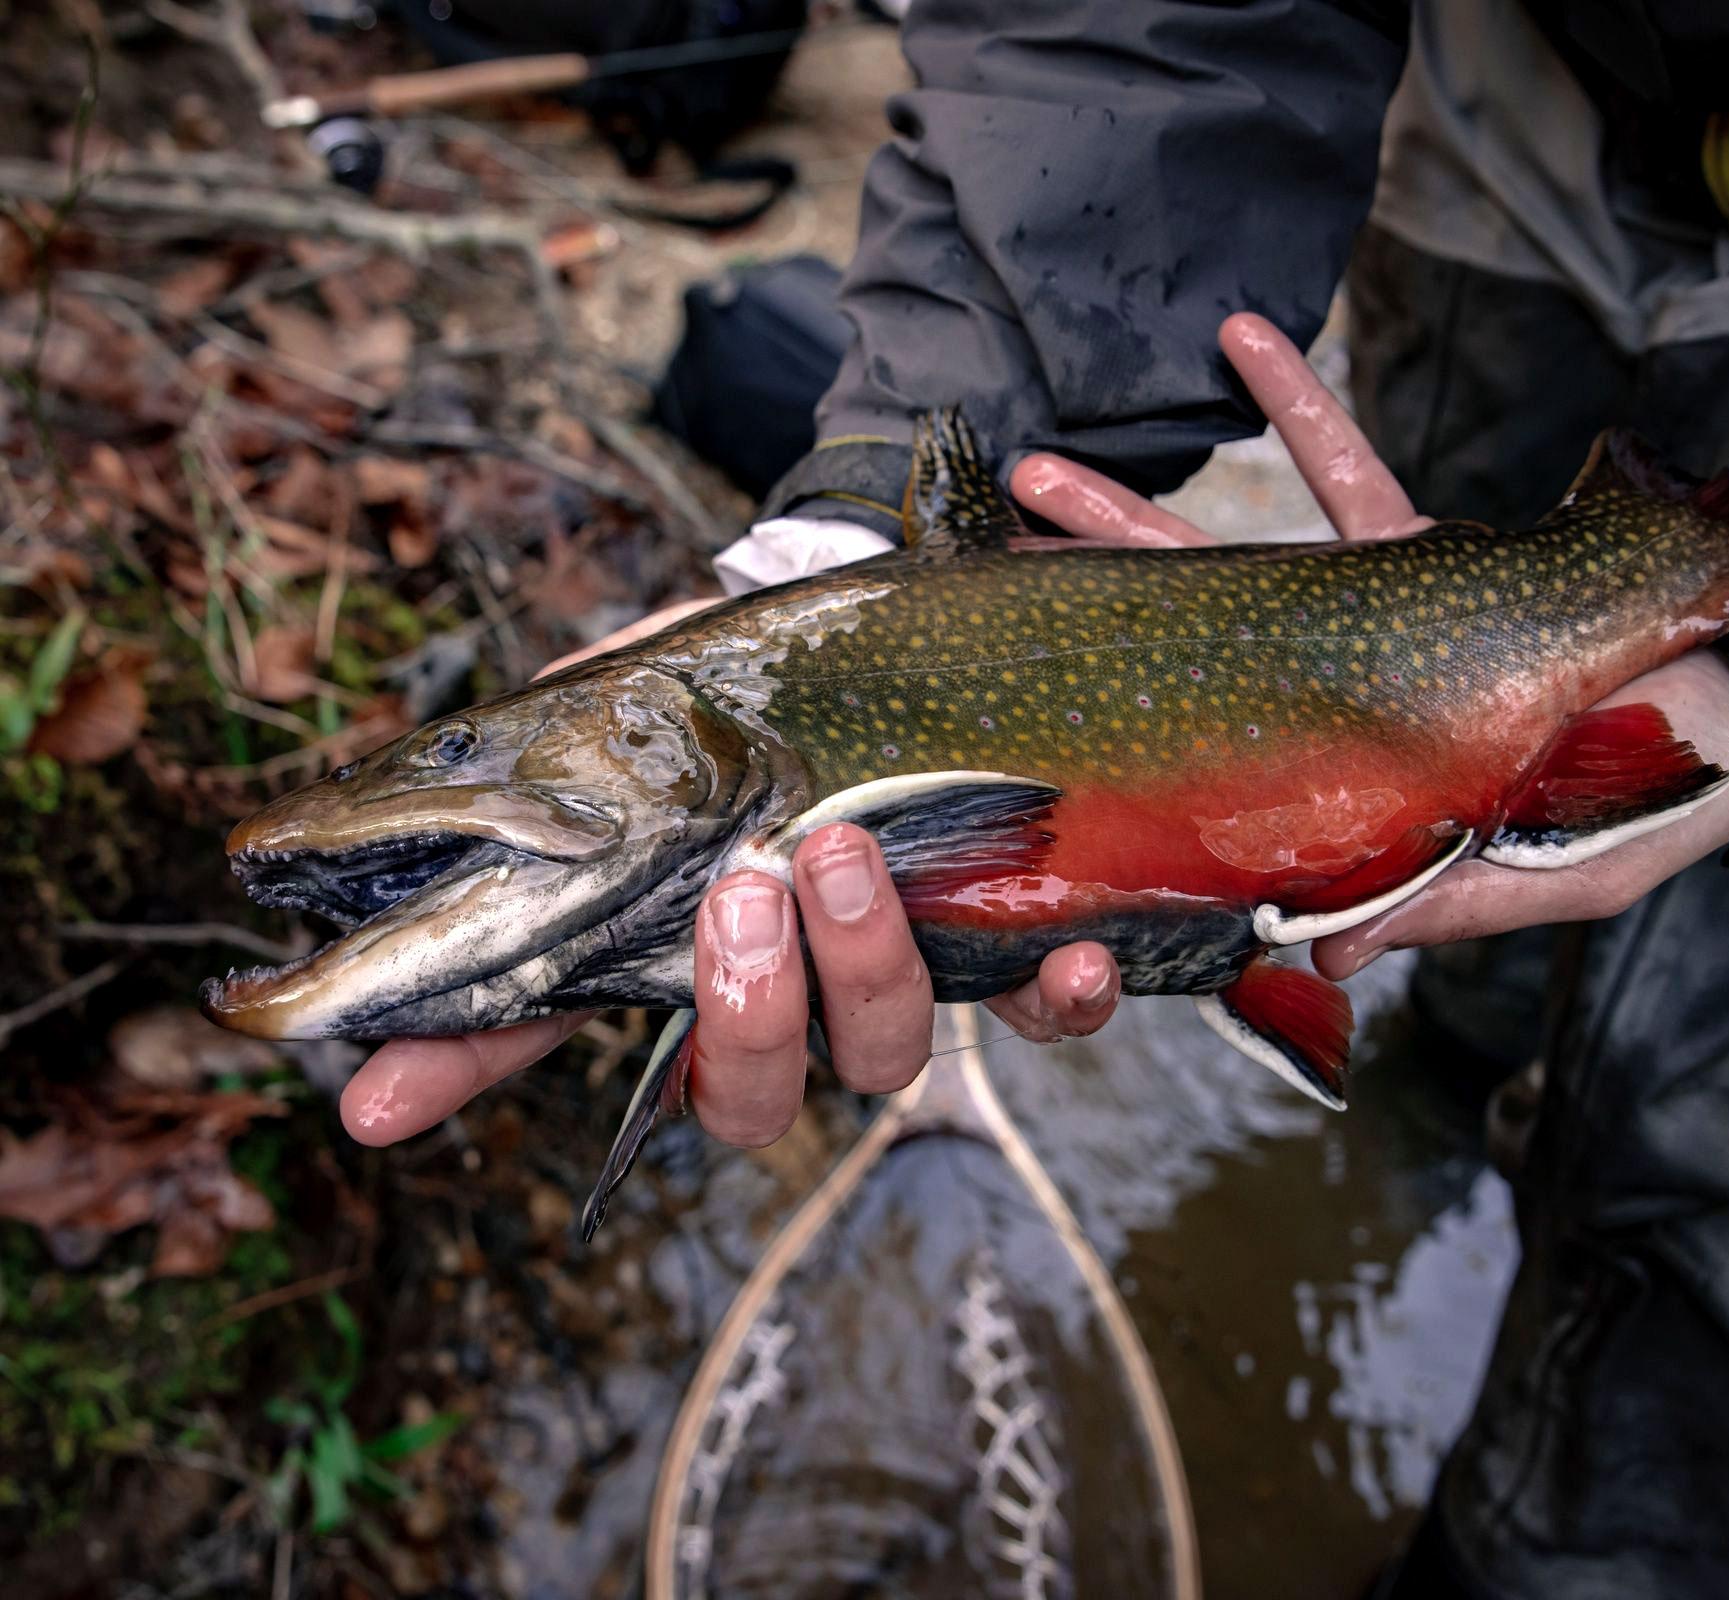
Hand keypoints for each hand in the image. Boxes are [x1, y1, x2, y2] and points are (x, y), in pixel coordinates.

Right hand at [340, 603, 1124, 1153]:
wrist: (915, 621)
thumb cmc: (769, 668)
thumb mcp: (666, 679)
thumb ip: (594, 727)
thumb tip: (501, 758)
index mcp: (672, 940)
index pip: (542, 1030)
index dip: (457, 1071)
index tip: (371, 1100)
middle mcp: (784, 990)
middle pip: (742, 1092)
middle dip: (740, 1011)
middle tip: (740, 892)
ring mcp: (894, 983)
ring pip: (877, 1061)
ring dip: (861, 975)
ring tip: (846, 855)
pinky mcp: (1009, 951)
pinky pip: (1036, 1022)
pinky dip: (1055, 1001)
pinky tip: (1068, 952)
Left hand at [1010, 312, 1728, 986]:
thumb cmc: (1642, 814)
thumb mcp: (1544, 880)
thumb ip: (1438, 899)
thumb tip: (1324, 956)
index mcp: (1344, 789)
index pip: (1210, 787)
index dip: (1123, 778)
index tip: (1024, 759)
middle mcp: (1327, 709)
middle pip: (1175, 667)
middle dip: (1076, 637)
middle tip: (974, 595)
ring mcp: (1361, 626)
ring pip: (1225, 567)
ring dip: (1133, 518)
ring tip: (1037, 470)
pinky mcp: (1421, 552)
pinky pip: (1345, 468)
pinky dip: (1295, 408)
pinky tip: (1240, 337)